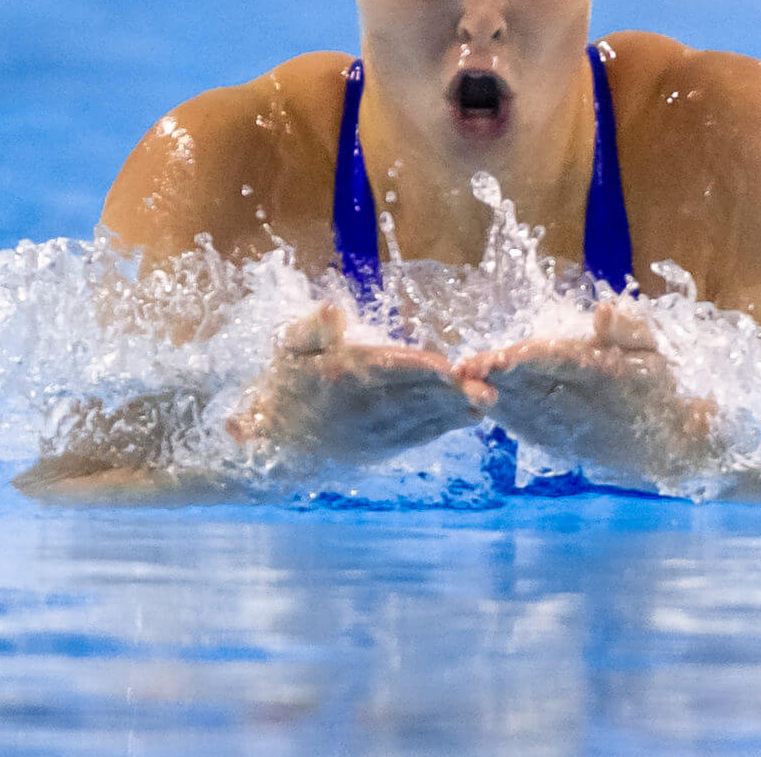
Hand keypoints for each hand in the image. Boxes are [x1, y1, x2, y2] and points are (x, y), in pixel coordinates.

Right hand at [227, 303, 494, 464]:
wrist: (272, 441)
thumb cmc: (283, 383)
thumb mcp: (288, 348)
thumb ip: (311, 329)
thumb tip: (332, 310)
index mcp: (342, 377)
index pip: (387, 370)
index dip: (419, 369)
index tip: (449, 366)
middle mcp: (361, 409)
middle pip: (413, 398)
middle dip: (452, 395)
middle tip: (487, 389)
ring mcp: (371, 434)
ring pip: (420, 420)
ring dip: (455, 413)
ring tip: (487, 404)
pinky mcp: (379, 450)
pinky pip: (415, 437)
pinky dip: (442, 429)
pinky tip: (466, 419)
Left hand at [454, 302, 714, 483]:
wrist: (670, 447)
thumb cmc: (659, 386)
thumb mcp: (654, 350)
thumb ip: (628, 329)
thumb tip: (602, 310)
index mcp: (608, 377)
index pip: (562, 365)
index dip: (528, 361)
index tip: (498, 356)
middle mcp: (585, 406)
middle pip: (534, 388)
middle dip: (497, 377)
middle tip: (462, 366)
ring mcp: (571, 431)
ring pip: (524, 411)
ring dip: (493, 396)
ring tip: (463, 379)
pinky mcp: (562, 446)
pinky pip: (528, 430)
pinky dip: (503, 416)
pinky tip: (480, 400)